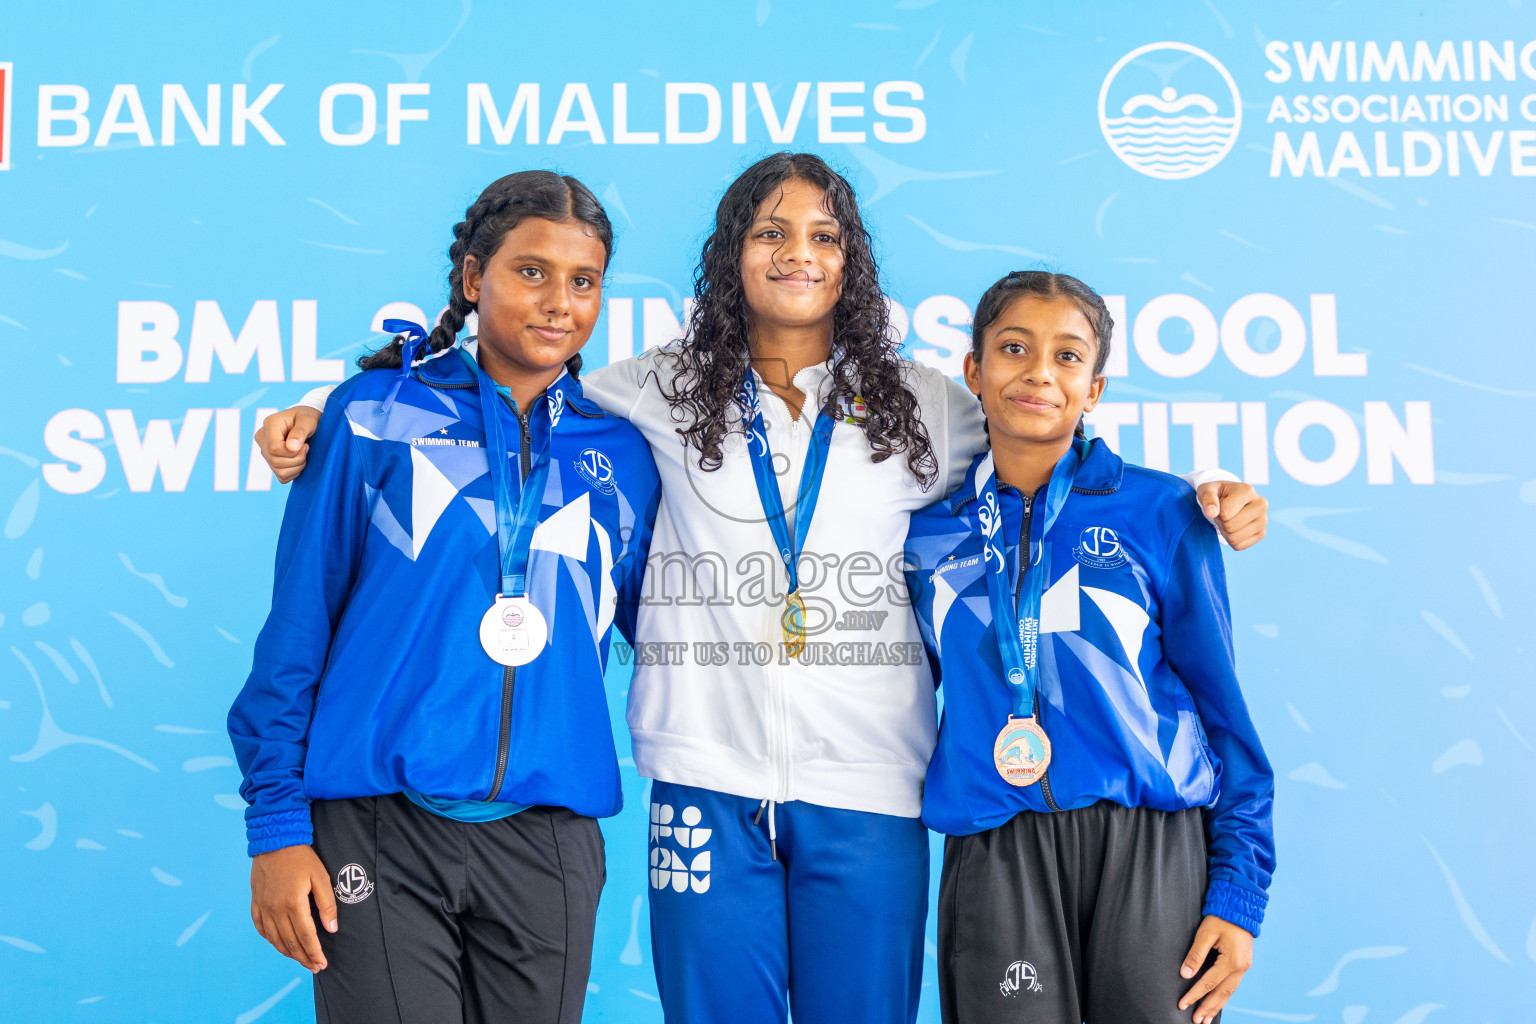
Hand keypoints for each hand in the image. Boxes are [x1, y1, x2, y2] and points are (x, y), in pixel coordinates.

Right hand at [250, 845, 337, 971]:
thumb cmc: (301, 858)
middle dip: (303, 957)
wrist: (275, 841)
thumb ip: (327, 904)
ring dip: (288, 953)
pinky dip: (271, 940)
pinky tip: (279, 945)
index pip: (305, 936)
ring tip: (301, 960)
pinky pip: (261, 928)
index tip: (322, 964)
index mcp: (292, 903)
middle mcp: (274, 909)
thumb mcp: (320, 877)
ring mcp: (262, 907)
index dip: (314, 952)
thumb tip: (332, 928)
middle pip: (290, 942)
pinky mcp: (255, 903)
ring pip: (275, 939)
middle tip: (315, 967)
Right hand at [256, 406, 319, 483]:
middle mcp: (262, 438)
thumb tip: (291, 448)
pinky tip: (299, 461)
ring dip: (298, 466)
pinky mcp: (271, 462)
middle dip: (298, 459)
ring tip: (304, 454)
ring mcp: (265, 451)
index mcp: (269, 424)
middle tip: (306, 448)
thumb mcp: (308, 420)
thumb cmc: (307, 418)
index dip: (293, 452)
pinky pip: (282, 477)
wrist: (306, 422)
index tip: (305, 445)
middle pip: (276, 461)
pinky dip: (295, 472)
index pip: (274, 448)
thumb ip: (300, 432)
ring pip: (279, 471)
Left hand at [1178, 915, 1253, 1021]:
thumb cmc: (1222, 917)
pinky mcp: (1243, 965)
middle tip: (1196, 1021)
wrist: (1241, 908)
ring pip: (1229, 992)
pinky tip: (1216, 1003)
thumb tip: (1185, 974)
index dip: (1194, 994)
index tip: (1182, 1004)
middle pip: (1222, 994)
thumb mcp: (1205, 933)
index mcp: (1232, 961)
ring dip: (1216, 1006)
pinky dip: (1223, 996)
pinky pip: (1232, 986)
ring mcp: (1244, 968)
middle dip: (1208, 1008)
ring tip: (1206, 1019)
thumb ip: (1195, 955)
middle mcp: (1241, 968)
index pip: (1208, 983)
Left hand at [1195, 481, 1266, 550]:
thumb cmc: (1217, 494)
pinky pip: (1238, 546)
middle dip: (1221, 522)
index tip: (1219, 504)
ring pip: (1234, 538)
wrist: (1230, 498)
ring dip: (1224, 532)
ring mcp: (1263, 521)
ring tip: (1228, 520)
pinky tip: (1234, 527)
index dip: (1216, 512)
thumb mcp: (1207, 490)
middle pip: (1230, 527)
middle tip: (1222, 514)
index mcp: (1248, 491)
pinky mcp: (1261, 533)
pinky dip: (1230, 540)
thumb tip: (1211, 513)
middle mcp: (1260, 505)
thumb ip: (1208, 499)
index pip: (1225, 513)